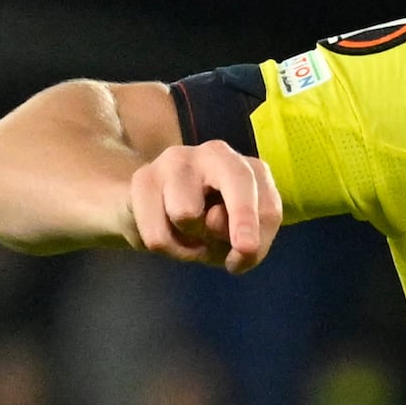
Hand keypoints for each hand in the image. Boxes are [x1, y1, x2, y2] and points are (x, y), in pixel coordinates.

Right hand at [124, 135, 276, 273]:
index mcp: (247, 169)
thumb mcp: (236, 241)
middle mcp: (215, 154)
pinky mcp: (144, 177)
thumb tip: (238, 246)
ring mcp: (177, 160)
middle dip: (243, 217)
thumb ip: (248, 246)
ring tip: (191, 235)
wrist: (155, 216)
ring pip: (187, 214)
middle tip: (243, 248)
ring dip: (191, 240)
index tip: (248, 250)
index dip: (256, 226)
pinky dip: (169, 248)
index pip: (262, 194)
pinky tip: (170, 235)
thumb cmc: (207, 228)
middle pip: (237, 180)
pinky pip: (158, 232)